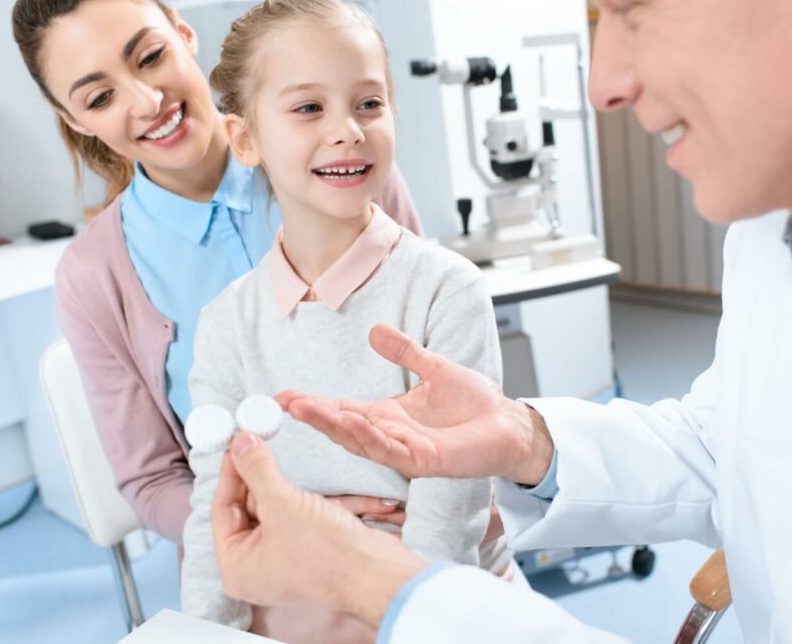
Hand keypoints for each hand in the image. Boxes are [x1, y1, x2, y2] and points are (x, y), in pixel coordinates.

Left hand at [212, 433, 426, 625]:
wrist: (375, 572)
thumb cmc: (327, 554)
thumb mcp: (283, 503)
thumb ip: (257, 470)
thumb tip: (241, 444)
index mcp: (237, 566)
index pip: (223, 509)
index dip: (230, 471)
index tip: (236, 443)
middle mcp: (255, 566)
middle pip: (246, 508)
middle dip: (255, 475)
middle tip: (256, 440)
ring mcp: (282, 558)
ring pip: (272, 509)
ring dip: (278, 483)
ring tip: (275, 453)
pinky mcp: (306, 549)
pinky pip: (293, 516)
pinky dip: (297, 496)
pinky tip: (299, 476)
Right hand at [278, 324, 554, 484]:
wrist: (509, 424)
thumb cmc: (475, 404)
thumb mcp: (435, 368)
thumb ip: (405, 352)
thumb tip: (375, 330)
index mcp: (388, 416)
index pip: (342, 410)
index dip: (313, 404)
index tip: (282, 395)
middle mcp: (390, 435)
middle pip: (342, 427)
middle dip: (313, 415)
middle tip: (283, 402)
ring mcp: (405, 451)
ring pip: (359, 440)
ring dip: (332, 425)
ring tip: (305, 409)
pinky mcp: (424, 461)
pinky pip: (391, 450)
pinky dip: (369, 436)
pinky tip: (352, 422)